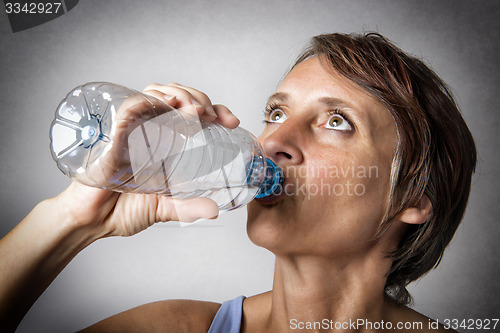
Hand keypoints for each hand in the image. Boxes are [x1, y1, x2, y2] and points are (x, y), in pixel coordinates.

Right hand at [56, 83, 239, 237]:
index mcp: (167, 143)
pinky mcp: (114, 133)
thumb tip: (213, 211)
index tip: (231, 121)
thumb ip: (188, 208)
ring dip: (180, 94)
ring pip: (156, 93)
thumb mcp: (165, 208)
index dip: (216, 111)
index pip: (194, 114)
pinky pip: (129, 107)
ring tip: (196, 110)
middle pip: (177, 96)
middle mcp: (151, 131)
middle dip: (200, 98)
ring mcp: (133, 129)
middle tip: (213, 116)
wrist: (92, 221)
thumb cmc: (123, 211)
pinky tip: (169, 105)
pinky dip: (149, 101)